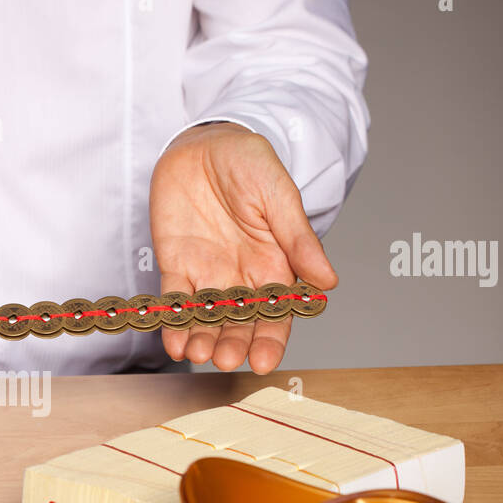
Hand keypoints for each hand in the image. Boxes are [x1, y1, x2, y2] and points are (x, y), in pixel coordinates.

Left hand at [149, 122, 338, 373]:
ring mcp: (207, 273)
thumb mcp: (278, 195)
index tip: (263, 361)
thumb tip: (328, 281)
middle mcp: (241, 277)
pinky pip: (174, 300)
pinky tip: (174, 342)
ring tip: (198, 353)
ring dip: (202, 339)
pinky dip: (173, 322)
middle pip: (240, 323)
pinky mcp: (176, 265)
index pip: (276, 313)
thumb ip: (298, 239)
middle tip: (226, 360)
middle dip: (233, 344)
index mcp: (274, 264)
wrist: (204, 141)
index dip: (270, 340)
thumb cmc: (248, 163)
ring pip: (206, 318)